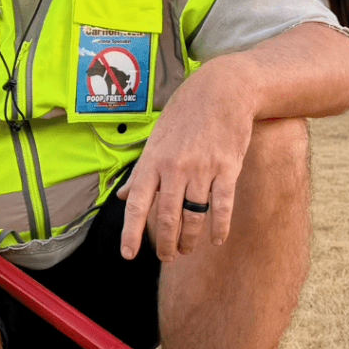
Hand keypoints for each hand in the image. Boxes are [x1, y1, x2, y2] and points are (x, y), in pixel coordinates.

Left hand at [117, 63, 254, 261]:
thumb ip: (140, 172)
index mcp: (152, 161)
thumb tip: (122, 197)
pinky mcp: (227, 167)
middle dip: (165, 244)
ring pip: (193, 215)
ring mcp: (202, 168)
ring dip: (189, 239)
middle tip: (166, 258)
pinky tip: (216, 240)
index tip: (128, 254)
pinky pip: (222, 205)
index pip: (136, 203)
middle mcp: (174, 167)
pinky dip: (219, 227)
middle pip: (166, 217)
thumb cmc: (184, 115)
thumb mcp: (156, 140)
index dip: (130, 232)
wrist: (222, 90)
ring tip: (186, 250)